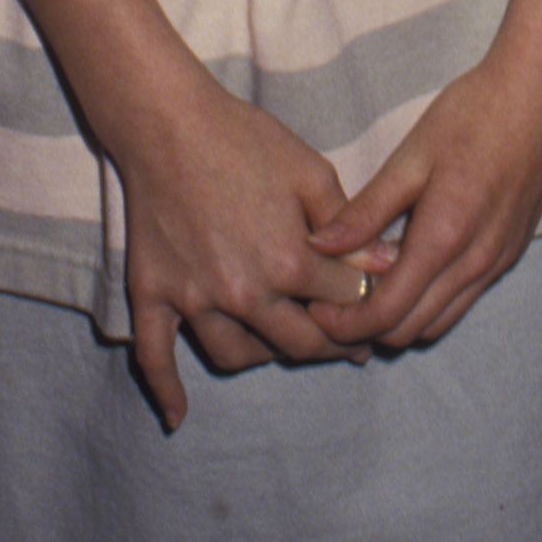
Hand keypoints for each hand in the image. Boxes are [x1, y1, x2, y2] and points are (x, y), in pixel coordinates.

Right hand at [111, 71, 381, 428]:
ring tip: (285, 346)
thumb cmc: (246, 140)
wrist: (170, 124)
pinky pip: (155, 357)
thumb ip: (350, 225)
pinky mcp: (154, 296)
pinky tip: (177, 417)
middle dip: (331, 344)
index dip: (367, 304)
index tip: (379, 310)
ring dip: (266, 357)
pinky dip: (166, 390)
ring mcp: (194, 300)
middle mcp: (243, 293)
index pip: (341, 302)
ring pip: (237, 356)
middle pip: (297, 341)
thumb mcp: (311, 172)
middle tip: (349, 345)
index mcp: (288, 262)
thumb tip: (387, 264)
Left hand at [306, 41, 541, 352]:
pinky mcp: (510, 252)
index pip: (387, 313)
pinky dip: (429, 300)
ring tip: (368, 285)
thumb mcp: (412, 155)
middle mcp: (476, 263)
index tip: (316, 308)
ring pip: (438, 321)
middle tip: (334, 299)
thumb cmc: (473, 113)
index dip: (345, 324)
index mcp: (445, 236)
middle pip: (410, 330)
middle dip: (367, 327)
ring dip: (400, 318)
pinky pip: (462, 299)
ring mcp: (498, 262)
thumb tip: (319, 246)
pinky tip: (410, 265)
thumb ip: (367, 209)